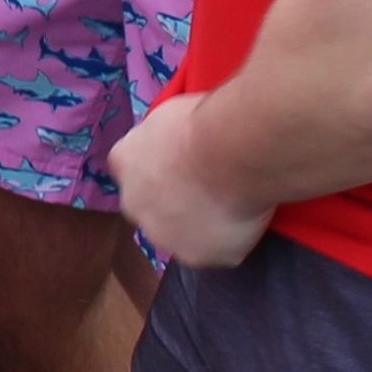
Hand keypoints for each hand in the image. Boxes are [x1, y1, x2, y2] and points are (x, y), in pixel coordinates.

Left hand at [109, 91, 270, 268]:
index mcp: (124, 161)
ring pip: (179, 234)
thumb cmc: (204, 121)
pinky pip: (214, 249)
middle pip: (150, 206)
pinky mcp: (196, 257)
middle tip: (209, 186)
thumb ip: (162, 136)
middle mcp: (133, 203)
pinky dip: (230, 238)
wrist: (231, 153)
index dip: (157, 168)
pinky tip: (247, 219)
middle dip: (172, 201)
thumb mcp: (170, 114)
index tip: (181, 163)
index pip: (131, 169)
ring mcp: (162, 236)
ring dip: (199, 224)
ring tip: (233, 203)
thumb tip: (175, 139)